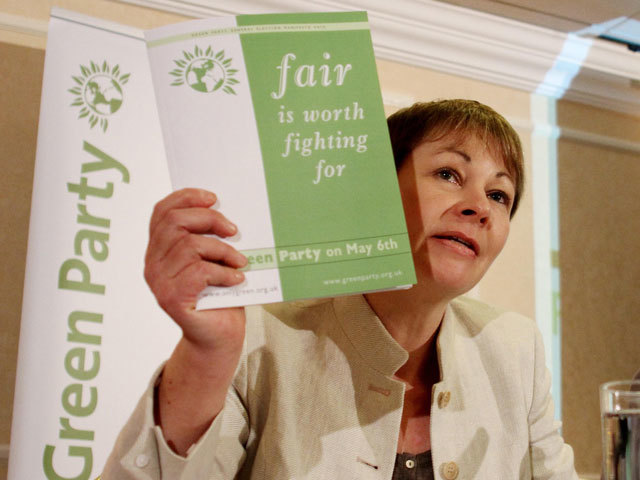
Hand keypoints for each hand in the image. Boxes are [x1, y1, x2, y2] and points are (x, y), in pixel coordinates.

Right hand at [144, 188, 247, 351]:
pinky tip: (236, 279)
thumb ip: (210, 237)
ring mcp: (159, 282)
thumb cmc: (220, 295)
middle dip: (209, 219)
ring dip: (223, 250)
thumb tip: (227, 212)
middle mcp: (153, 263)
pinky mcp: (171, 299)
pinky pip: (199, 271)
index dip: (186, 197)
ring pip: (190, 246)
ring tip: (240, 261)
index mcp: (159, 249)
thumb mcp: (214, 259)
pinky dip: (224, 272)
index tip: (214, 198)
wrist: (219, 336)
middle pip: (175, 222)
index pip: (162, 211)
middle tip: (233, 230)